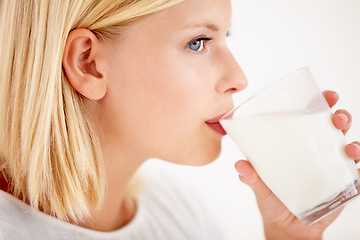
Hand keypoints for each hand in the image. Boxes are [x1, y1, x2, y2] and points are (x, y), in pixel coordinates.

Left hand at [234, 90, 359, 239]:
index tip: (325, 95)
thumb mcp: (260, 187)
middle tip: (336, 117)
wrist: (287, 228)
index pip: (311, 118)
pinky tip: (357, 165)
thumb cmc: (273, 200)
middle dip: (340, 117)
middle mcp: (317, 152)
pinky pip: (357, 174)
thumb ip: (251, 177)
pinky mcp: (342, 186)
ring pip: (348, 146)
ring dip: (353, 141)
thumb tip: (239, 165)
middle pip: (334, 127)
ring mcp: (331, 167)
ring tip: (348, 146)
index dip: (320, 103)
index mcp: (297, 145)